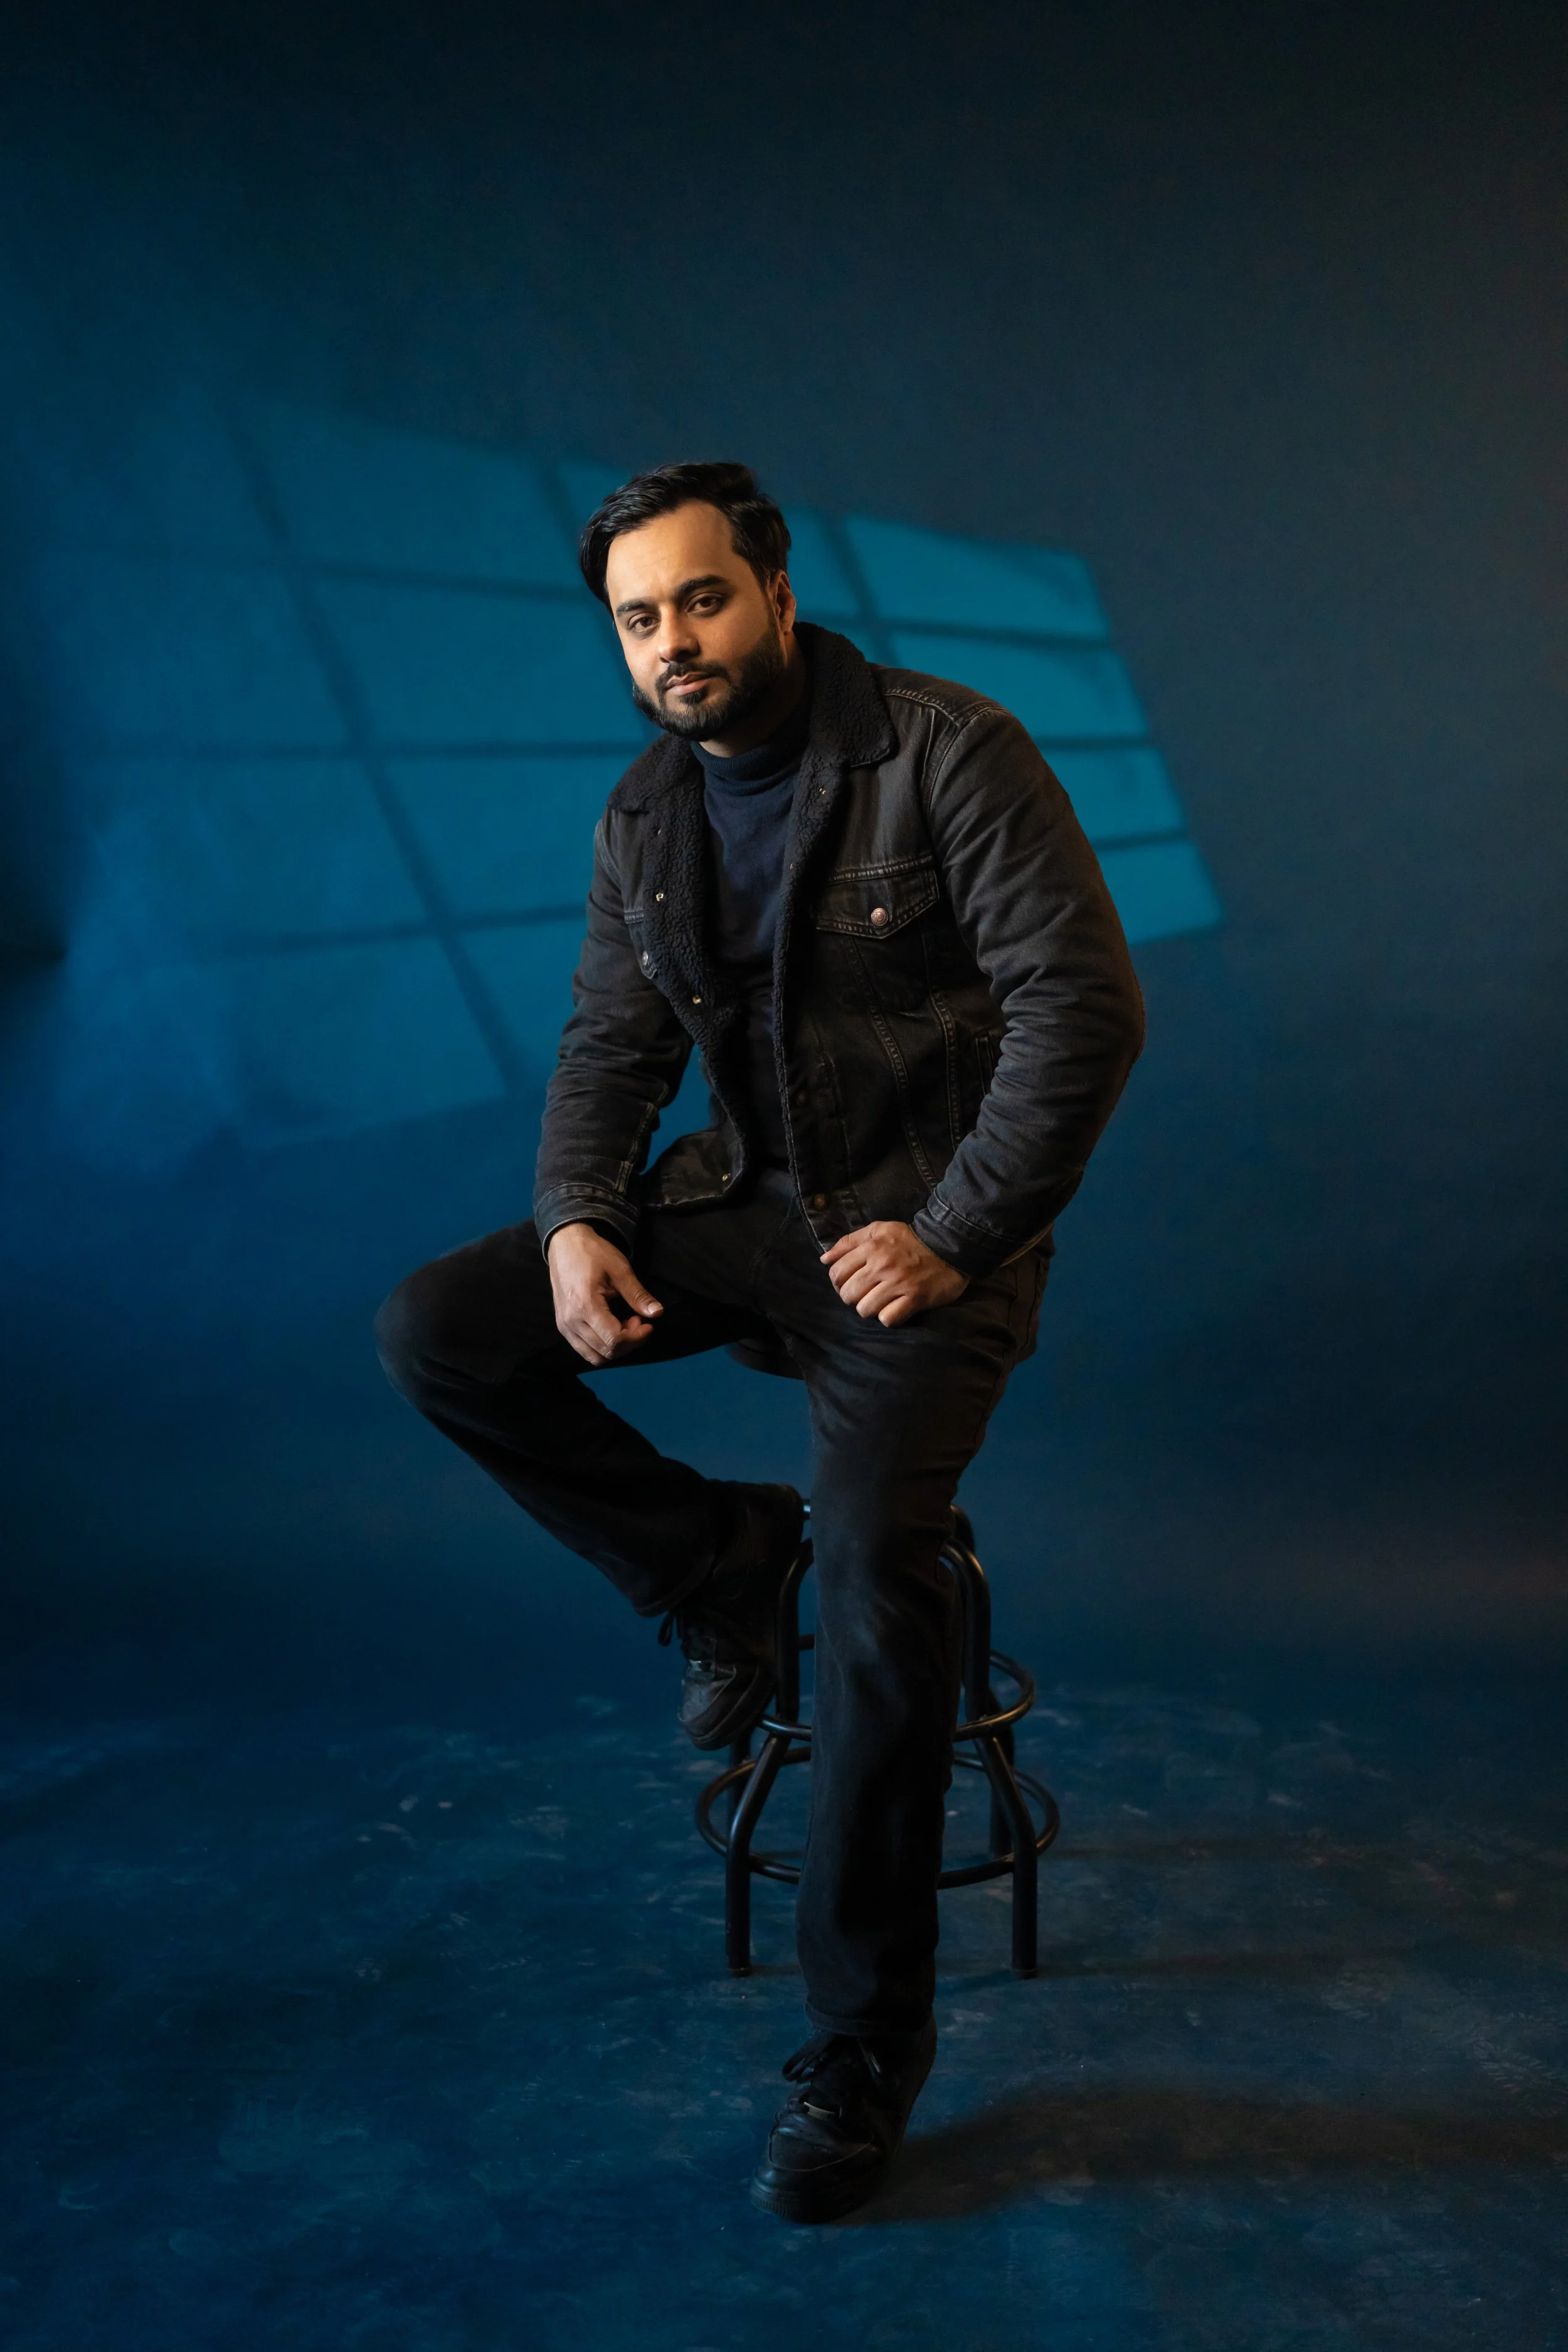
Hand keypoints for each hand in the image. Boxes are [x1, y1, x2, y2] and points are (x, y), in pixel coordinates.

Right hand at [546, 1223, 663, 1365]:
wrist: (565, 1244)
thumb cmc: (592, 1253)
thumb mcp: (620, 1270)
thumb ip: (638, 1295)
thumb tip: (657, 1313)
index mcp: (585, 1306)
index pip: (614, 1340)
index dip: (636, 1337)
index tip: (647, 1323)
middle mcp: (571, 1322)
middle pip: (606, 1352)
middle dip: (629, 1342)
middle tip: (637, 1320)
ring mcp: (564, 1326)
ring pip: (594, 1356)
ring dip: (615, 1348)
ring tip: (624, 1325)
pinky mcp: (563, 1326)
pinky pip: (584, 1349)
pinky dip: (602, 1346)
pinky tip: (611, 1327)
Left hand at [821, 1221, 968, 1327]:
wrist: (949, 1244)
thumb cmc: (909, 1239)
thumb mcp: (878, 1230)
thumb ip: (849, 1242)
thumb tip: (825, 1259)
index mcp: (871, 1247)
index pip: (836, 1273)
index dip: (838, 1282)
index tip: (849, 1282)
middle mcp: (882, 1266)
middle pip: (848, 1294)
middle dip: (853, 1297)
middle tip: (865, 1293)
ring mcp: (899, 1283)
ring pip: (865, 1310)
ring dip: (870, 1308)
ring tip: (881, 1301)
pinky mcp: (915, 1298)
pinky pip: (888, 1319)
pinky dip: (889, 1317)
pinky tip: (895, 1307)